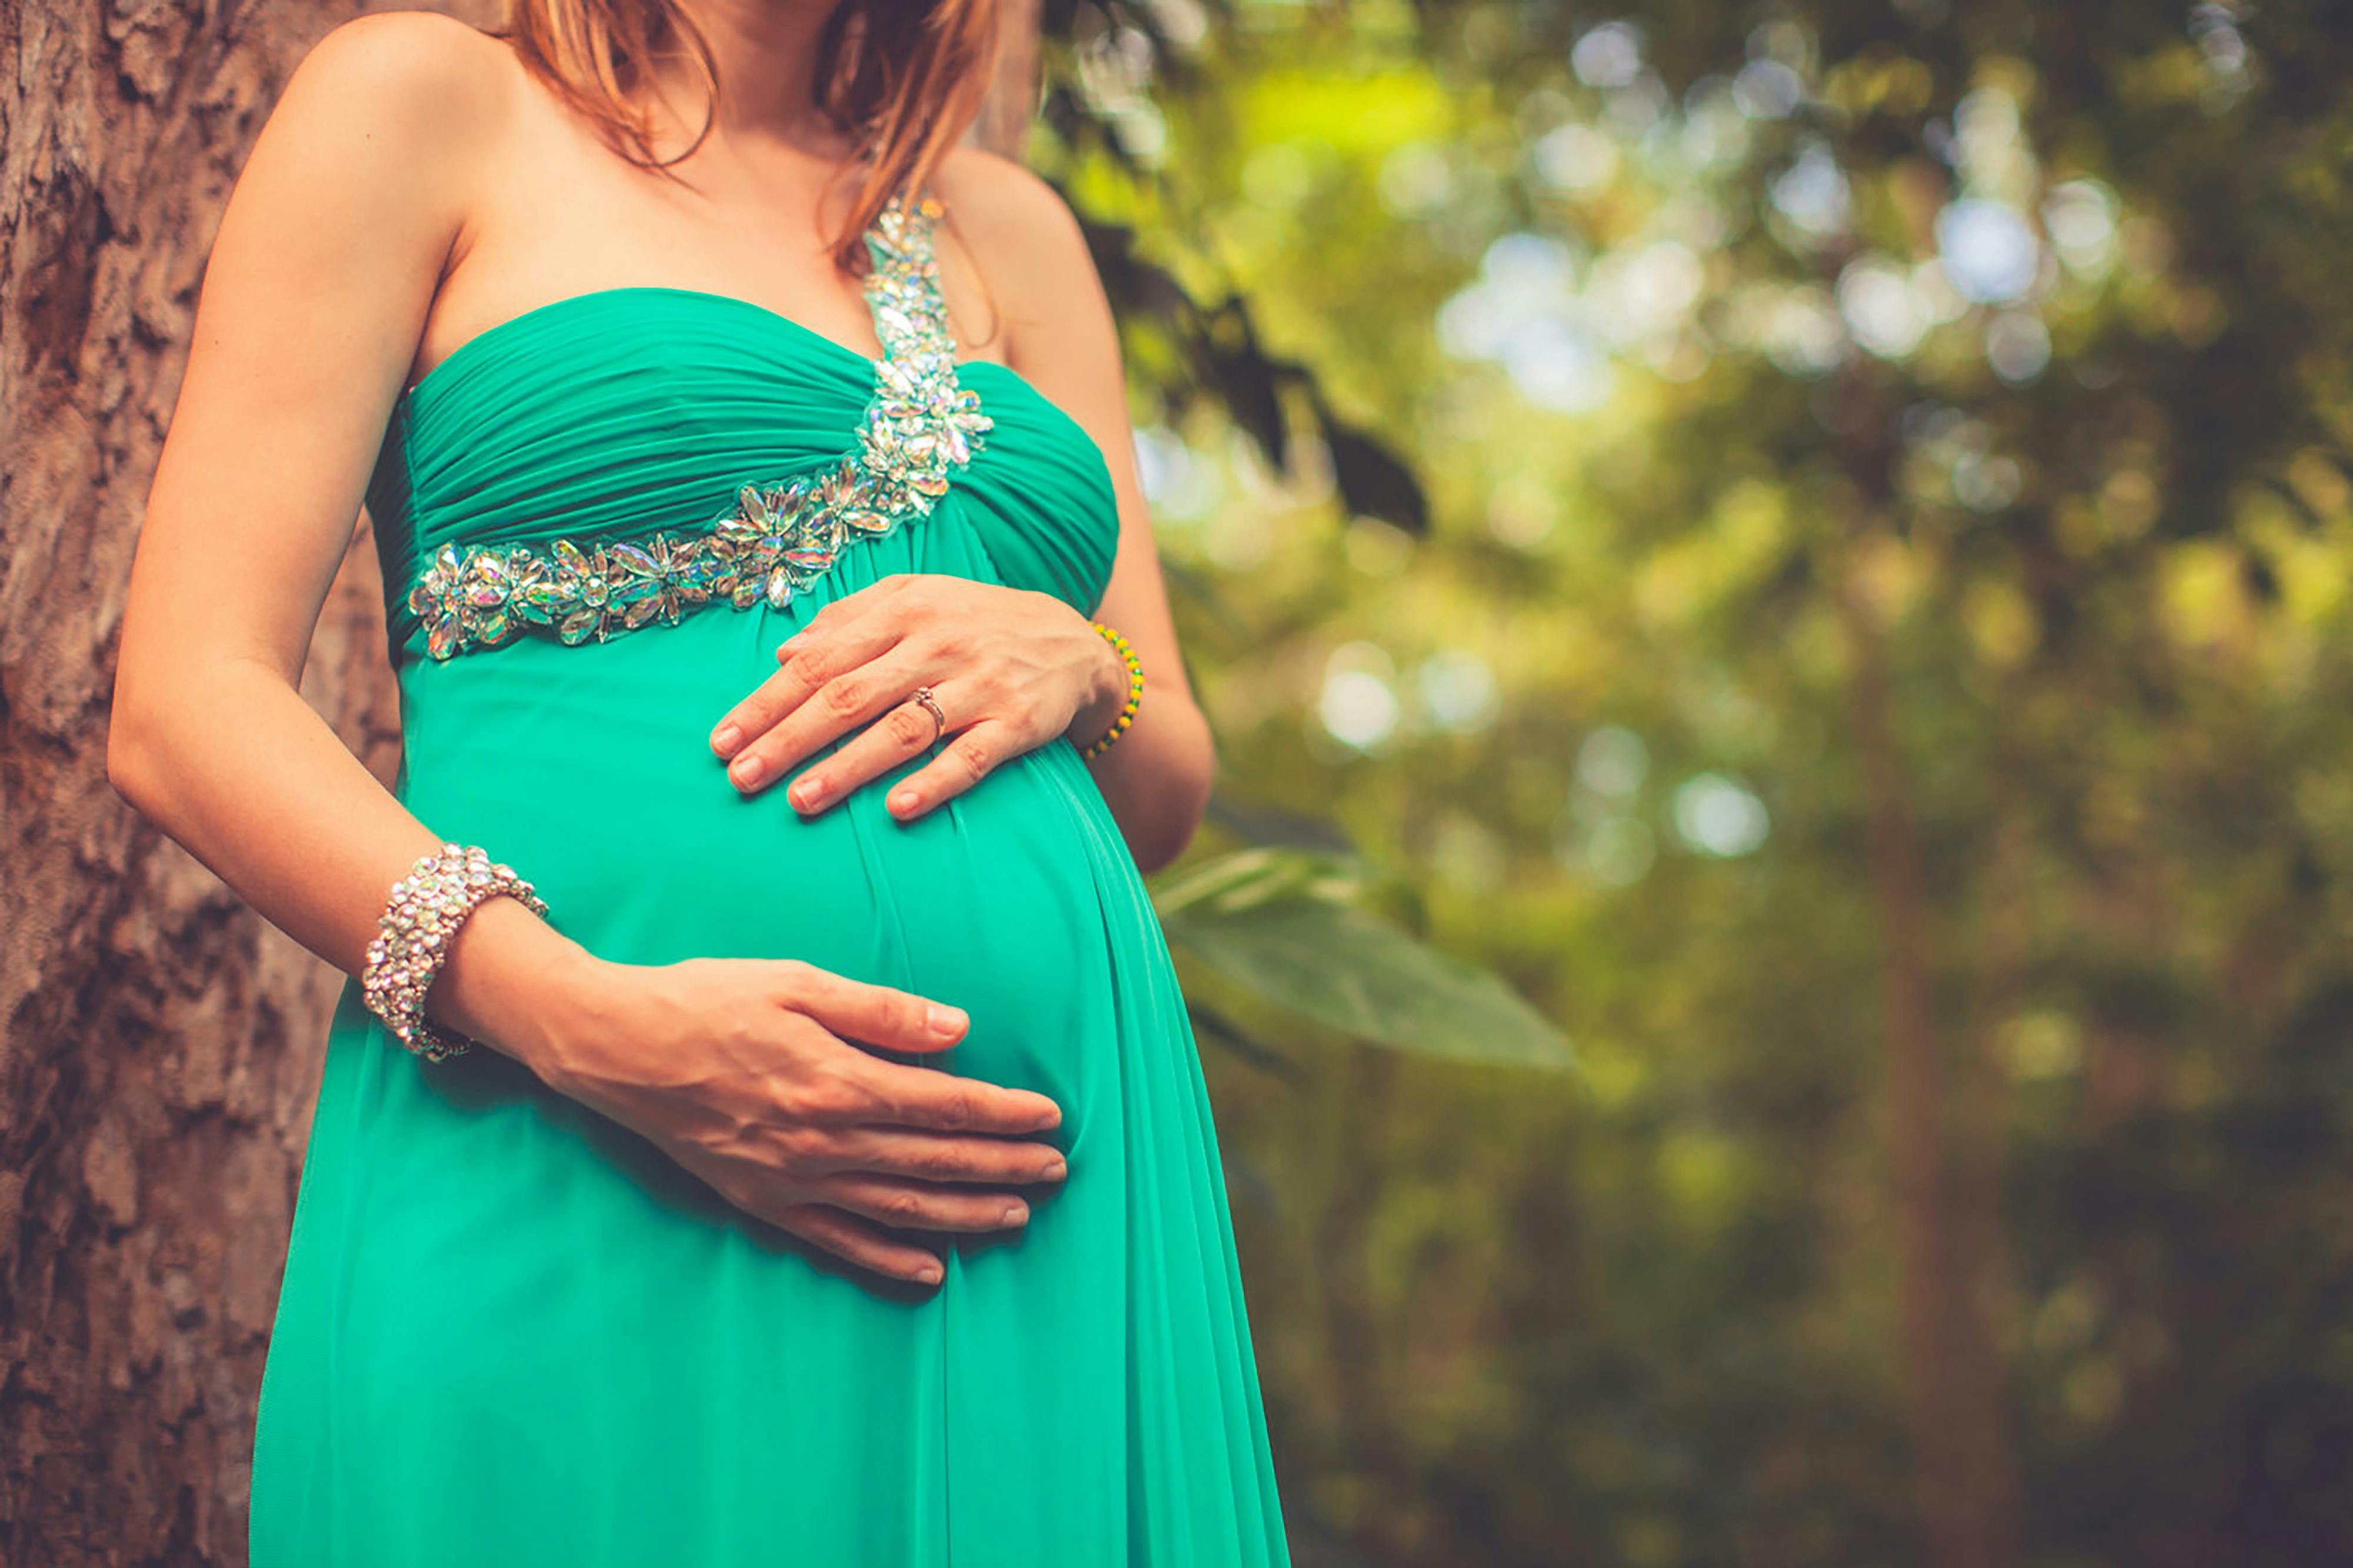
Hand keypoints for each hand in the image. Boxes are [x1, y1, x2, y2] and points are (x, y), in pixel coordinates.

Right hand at [534, 955, 1068, 1286]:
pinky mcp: (761, 1202)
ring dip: (964, 1214)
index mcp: (835, 1081)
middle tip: (1056, 1171)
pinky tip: (931, 1268)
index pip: (943, 1104)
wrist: (615, 1046)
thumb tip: (958, 1030)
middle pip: (933, 1161)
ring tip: (1016, 1216)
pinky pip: (838, 1241)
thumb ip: (881, 1011)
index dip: (1003, 1114)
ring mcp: (789, 1180)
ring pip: (898, 1207)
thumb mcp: (796, 982)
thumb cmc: (706, 999)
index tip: (1050, 1118)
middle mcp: (819, 1141)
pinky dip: (889, 1257)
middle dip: (1003, 1168)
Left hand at [708, 574, 1123, 820]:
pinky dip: (934, 783)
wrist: (1071, 641)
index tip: (722, 739)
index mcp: (903, 610)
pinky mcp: (1017, 723)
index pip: (820, 661)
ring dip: (847, 767)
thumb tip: (784, 654)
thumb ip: (849, 620)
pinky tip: (898, 809)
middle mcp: (937, 643)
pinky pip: (971, 757)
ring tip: (800, 800)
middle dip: (789, 739)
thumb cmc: (973, 623)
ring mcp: (979, 684)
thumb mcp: (914, 599)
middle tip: (741, 776)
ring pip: (901, 728)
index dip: (767, 702)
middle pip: (849, 696)